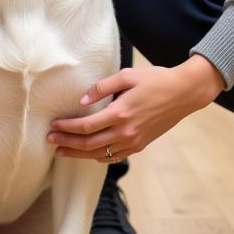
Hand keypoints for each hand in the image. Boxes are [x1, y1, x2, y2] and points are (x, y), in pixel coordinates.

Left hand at [47, 55, 224, 159]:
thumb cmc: (155, 80)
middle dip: (67, 143)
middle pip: (89, 144)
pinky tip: (88, 153)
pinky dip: (98, 157)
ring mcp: (134, 142)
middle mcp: (126, 132)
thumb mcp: (126, 76)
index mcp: (120, 113)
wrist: (183, 93)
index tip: (53, 125)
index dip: (67, 128)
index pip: (86, 126)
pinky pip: (115, 157)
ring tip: (62, 150)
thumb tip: (82, 100)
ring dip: (78, 154)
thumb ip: (102, 87)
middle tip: (50, 140)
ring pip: (100, 154)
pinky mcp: (140, 145)